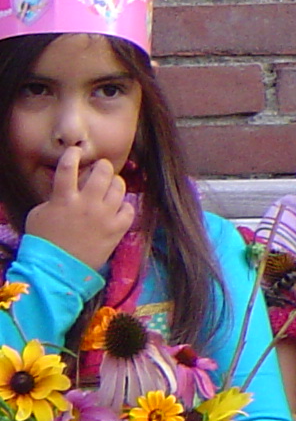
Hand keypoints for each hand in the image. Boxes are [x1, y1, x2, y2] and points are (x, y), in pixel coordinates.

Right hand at [24, 148, 133, 271]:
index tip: (75, 151)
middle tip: (101, 168)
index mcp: (64, 199)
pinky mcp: (117, 230)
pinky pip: (129, 209)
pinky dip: (126, 205)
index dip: (72, 155)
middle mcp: (87, 204)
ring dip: (116, 182)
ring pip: (119, 188)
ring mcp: (104, 216)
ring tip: (112, 184)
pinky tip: (120, 207)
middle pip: (102, 173)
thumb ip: (54, 198)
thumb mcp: (40, 213)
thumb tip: (66, 189)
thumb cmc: (44, 241)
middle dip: (102, 166)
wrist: (58, 269)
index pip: (68, 168)